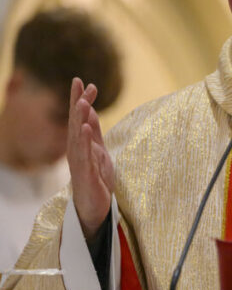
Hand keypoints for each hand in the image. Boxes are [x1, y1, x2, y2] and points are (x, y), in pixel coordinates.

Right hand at [67, 77, 114, 240]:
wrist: (95, 209)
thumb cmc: (96, 180)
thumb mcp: (98, 151)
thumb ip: (94, 133)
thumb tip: (89, 111)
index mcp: (80, 144)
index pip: (78, 118)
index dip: (79, 99)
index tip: (82, 81)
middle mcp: (76, 151)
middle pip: (75, 123)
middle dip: (77, 103)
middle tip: (80, 84)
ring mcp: (79, 163)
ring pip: (77, 137)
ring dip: (79, 119)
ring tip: (82, 102)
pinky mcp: (85, 175)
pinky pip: (84, 156)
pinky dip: (85, 141)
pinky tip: (85, 128)